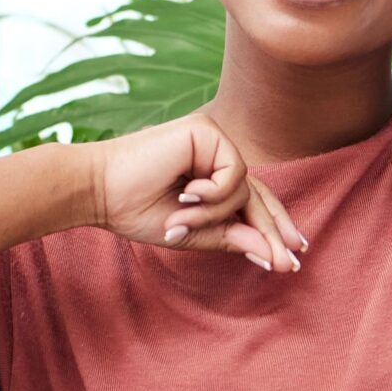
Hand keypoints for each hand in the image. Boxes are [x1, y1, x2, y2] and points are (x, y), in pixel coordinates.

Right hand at [89, 114, 305, 272]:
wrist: (101, 190)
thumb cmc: (136, 210)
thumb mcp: (192, 234)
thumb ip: (232, 238)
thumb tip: (274, 256)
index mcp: (210, 178)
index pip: (253, 202)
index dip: (274, 227)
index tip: (291, 257)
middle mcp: (215, 157)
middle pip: (258, 194)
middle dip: (272, 229)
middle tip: (288, 259)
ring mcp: (213, 142)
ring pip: (244, 189)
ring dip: (214, 213)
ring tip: (179, 220)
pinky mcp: (207, 131)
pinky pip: (233, 173)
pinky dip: (213, 193)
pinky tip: (185, 193)